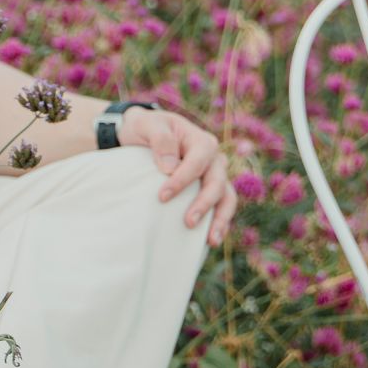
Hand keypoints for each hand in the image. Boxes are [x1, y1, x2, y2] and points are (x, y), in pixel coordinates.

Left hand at [122, 106, 236, 246]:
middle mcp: (213, 160)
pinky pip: (220, 208)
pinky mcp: (207, 192)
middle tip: (188, 223)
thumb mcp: (147, 126)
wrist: (141, 137)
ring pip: (226, 198)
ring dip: (220, 219)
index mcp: (201, 141)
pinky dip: (218, 224)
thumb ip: (160, 140)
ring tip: (210, 241)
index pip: (198, 161)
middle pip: (217, 183)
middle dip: (204, 204)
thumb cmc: (145, 130)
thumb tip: (170, 166)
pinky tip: (207, 242)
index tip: (162, 197)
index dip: (183, 180)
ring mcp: (214, 177)